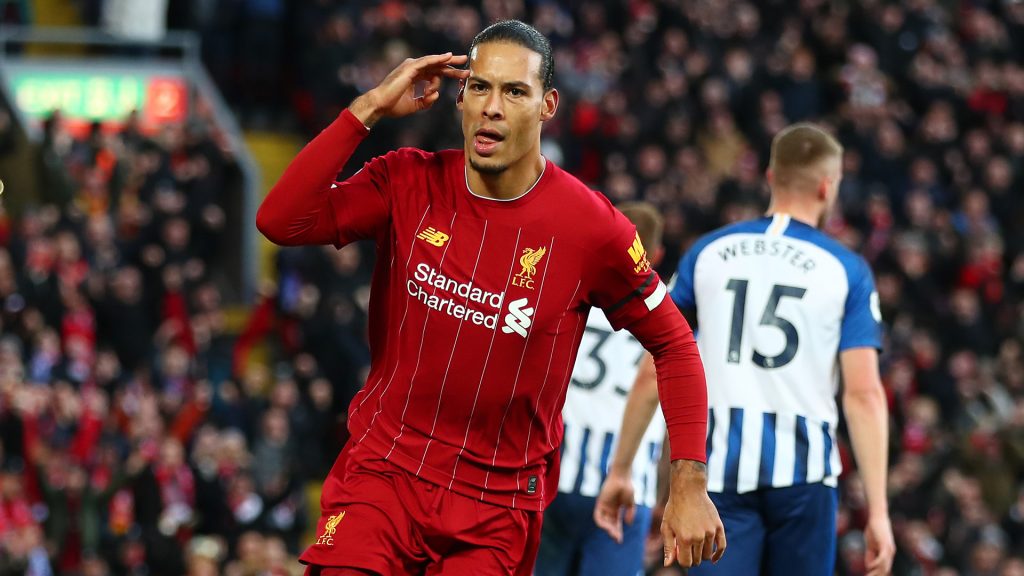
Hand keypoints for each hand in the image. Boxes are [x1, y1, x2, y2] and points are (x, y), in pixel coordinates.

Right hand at [350, 53, 469, 126]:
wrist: (380, 105)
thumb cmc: (393, 105)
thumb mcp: (415, 105)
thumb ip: (426, 100)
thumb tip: (437, 95)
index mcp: (415, 76)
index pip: (435, 73)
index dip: (449, 75)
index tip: (462, 78)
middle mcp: (414, 69)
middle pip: (437, 65)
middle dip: (453, 66)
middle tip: (467, 65)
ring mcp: (411, 66)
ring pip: (434, 62)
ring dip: (449, 62)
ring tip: (462, 61)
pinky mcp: (410, 67)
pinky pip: (427, 61)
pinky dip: (438, 59)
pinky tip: (448, 57)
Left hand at [594, 470, 636, 543]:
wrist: (622, 477)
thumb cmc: (627, 487)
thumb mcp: (630, 503)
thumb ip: (630, 513)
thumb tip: (628, 524)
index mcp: (616, 510)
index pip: (615, 524)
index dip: (617, 532)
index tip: (619, 541)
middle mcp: (609, 509)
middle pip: (609, 524)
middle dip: (613, 532)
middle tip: (617, 539)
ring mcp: (604, 506)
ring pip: (603, 522)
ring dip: (608, 529)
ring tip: (613, 534)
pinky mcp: (600, 503)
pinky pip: (598, 516)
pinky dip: (601, 522)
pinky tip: (607, 527)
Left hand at [661, 460, 725, 567]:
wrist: (688, 490)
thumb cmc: (675, 508)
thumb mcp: (666, 527)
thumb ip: (668, 547)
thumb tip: (668, 565)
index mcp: (684, 538)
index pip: (686, 562)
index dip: (682, 560)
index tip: (679, 552)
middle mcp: (699, 537)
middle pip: (697, 560)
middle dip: (691, 557)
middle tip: (686, 546)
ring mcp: (710, 532)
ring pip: (708, 555)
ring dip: (701, 554)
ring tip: (694, 544)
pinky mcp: (718, 526)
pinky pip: (722, 546)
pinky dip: (718, 555)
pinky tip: (713, 559)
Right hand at [864, 514, 894, 575]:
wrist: (877, 517)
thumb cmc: (873, 529)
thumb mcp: (870, 544)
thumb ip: (870, 555)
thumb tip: (869, 566)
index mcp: (887, 554)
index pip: (883, 568)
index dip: (876, 574)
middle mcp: (890, 553)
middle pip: (884, 569)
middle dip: (876, 575)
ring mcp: (889, 549)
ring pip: (884, 565)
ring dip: (876, 572)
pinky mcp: (886, 545)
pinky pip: (883, 558)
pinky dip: (877, 563)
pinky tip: (871, 567)